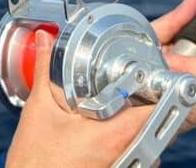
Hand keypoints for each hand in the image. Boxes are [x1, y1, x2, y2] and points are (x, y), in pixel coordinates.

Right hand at [5, 29, 156, 167]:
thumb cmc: (35, 159)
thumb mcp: (39, 109)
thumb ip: (44, 70)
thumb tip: (45, 40)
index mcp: (114, 134)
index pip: (157, 108)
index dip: (160, 88)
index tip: (152, 76)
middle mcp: (127, 154)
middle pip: (158, 124)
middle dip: (148, 104)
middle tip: (131, 90)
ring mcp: (125, 167)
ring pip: (150, 143)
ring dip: (140, 126)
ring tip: (116, 113)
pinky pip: (138, 157)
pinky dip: (129, 142)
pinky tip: (107, 134)